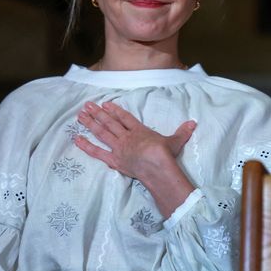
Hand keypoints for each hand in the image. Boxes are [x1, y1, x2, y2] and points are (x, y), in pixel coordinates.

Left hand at [75, 101, 195, 180]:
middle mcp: (126, 137)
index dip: (115, 110)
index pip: (125, 118)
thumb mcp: (175, 141)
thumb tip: (193, 123)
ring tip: (80, 115)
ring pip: (102, 133)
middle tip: (87, 105)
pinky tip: (76, 138)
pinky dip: (86, 146)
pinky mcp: (114, 160)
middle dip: (98, 113)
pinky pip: (97, 152)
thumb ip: (182, 132)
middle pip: (110, 123)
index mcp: (140, 131)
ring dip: (90, 123)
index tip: (106, 104)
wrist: (157, 166)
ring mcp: (118, 148)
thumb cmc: (166, 154)